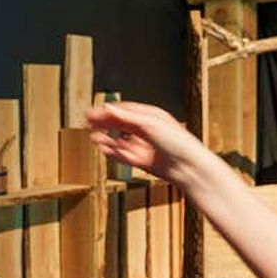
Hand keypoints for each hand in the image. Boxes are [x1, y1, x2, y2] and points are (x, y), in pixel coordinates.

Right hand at [85, 101, 210, 185]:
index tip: (93, 112)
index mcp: (152, 116)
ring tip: (93, 136)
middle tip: (88, 121)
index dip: (108, 110)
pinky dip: (114, 152)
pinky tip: (104, 149)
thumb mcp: (150, 124)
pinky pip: (125, 155)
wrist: (189, 168)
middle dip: (104, 122)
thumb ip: (127, 118)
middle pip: (121, 124)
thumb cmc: (178, 143)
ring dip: (107, 138)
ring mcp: (145, 146)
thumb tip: (108, 109)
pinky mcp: (144, 162)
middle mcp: (148, 130)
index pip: (125, 110)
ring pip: (121, 141)